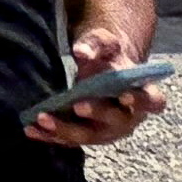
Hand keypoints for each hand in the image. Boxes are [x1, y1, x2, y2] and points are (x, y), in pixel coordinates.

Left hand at [27, 26, 160, 151]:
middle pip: (116, 121)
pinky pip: (70, 139)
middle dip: (97, 114)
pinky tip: (31, 130)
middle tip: (77, 106)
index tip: (126, 96)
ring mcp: (108, 130)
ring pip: (90, 135)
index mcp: (143, 94)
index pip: (151, 101)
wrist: (100, 69)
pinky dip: (50, 136)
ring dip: (66, 130)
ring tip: (42, 118)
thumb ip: (96, 43)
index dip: (141, 101)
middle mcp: (128, 117)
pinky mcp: (87, 135)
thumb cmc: (107, 56)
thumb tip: (81, 51)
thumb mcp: (104, 42)